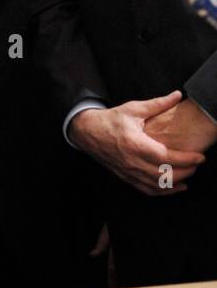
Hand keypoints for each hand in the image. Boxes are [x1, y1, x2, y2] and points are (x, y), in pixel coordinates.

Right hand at [69, 91, 205, 194]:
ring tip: (190, 174)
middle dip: (186, 171)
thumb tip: (178, 95)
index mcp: (135, 143)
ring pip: (158, 185)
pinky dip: (163, 192)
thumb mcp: (133, 109)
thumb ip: (158, 104)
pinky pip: (147, 189)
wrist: (87, 131)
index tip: (200, 156)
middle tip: (197, 163)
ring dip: (177, 182)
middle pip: (165, 174)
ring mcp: (128, 171)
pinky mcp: (125, 176)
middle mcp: (132, 161)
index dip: (186, 159)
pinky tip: (175, 187)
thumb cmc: (111, 120)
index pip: (167, 157)